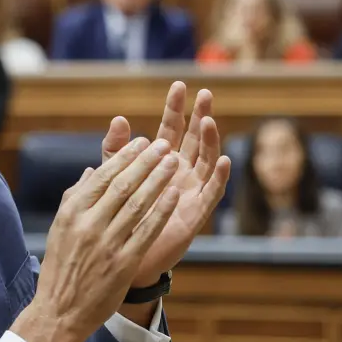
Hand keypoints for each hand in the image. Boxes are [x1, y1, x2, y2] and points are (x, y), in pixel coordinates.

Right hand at [14, 137, 180, 341]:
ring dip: (159, 179)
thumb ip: (75, 198)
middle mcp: (89, 224)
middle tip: (164, 144)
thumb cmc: (60, 269)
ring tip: (173, 161)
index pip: (104, 176)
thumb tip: (92, 171)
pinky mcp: (124, 263)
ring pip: (138, 203)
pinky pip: (147, 230)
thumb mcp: (60, 229)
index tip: (142, 142)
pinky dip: (162, 210)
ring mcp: (108, 244)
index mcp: (72, 212)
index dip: (126, 157)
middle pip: (124, 185)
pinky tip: (174, 194)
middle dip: (147, 161)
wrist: (60, 311)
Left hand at [101, 82, 232, 286]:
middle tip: (205, 93)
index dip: (175, 109)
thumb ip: (116, 150)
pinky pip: (213, 193)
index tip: (178, 85)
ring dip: (211, 141)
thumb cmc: (119, 215)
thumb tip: (119, 118)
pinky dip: (221, 176)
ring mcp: (191, 191)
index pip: (170, 130)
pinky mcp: (196, 213)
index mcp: (160, 163)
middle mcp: (180, 173)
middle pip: (194, 139)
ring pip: (207, 161)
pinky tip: (226, 160)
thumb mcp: (114, 178)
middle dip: (200, 115)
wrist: (120, 256)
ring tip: (208, 121)